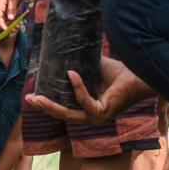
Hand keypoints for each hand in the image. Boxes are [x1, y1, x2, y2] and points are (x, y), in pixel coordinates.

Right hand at [23, 58, 151, 128]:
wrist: (139, 76)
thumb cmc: (120, 73)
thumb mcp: (95, 68)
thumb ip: (81, 66)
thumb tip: (64, 52)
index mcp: (89, 108)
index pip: (65, 109)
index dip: (49, 103)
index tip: (34, 96)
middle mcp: (92, 116)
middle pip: (63, 114)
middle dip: (44, 107)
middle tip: (29, 99)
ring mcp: (97, 117)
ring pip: (69, 113)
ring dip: (52, 105)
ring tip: (37, 97)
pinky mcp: (103, 112)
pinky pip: (85, 101)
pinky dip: (78, 87)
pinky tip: (71, 74)